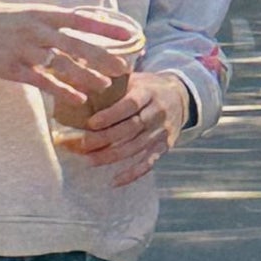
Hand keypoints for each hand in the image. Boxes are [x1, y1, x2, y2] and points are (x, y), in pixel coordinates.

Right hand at [0, 1, 140, 102]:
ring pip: (62, 65)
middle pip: (77, 45)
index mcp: (41, 13)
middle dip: (102, 57)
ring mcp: (24, 50)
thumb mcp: (23, 12)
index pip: (81, 20)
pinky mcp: (12, 68)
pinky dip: (62, 91)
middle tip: (123, 68)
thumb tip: (76, 23)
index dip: (106, 28)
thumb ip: (48, 20)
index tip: (129, 34)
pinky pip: (42, 81)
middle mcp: (36, 30)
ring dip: (86, 77)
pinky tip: (78, 99)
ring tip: (105, 86)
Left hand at [76, 70, 188, 187]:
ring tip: (90, 161)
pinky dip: (132, 174)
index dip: (111, 115)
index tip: (91, 123)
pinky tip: (114, 181)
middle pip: (130, 129)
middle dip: (105, 138)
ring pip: (135, 148)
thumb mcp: (135, 78)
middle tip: (83, 144)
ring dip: (112, 156)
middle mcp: (157, 113)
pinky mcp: (164, 146)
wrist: (180, 97)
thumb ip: (113, 83)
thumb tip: (81, 84)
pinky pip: (148, 163)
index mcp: (149, 93)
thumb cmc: (148, 87)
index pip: (130, 104)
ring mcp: (161, 132)